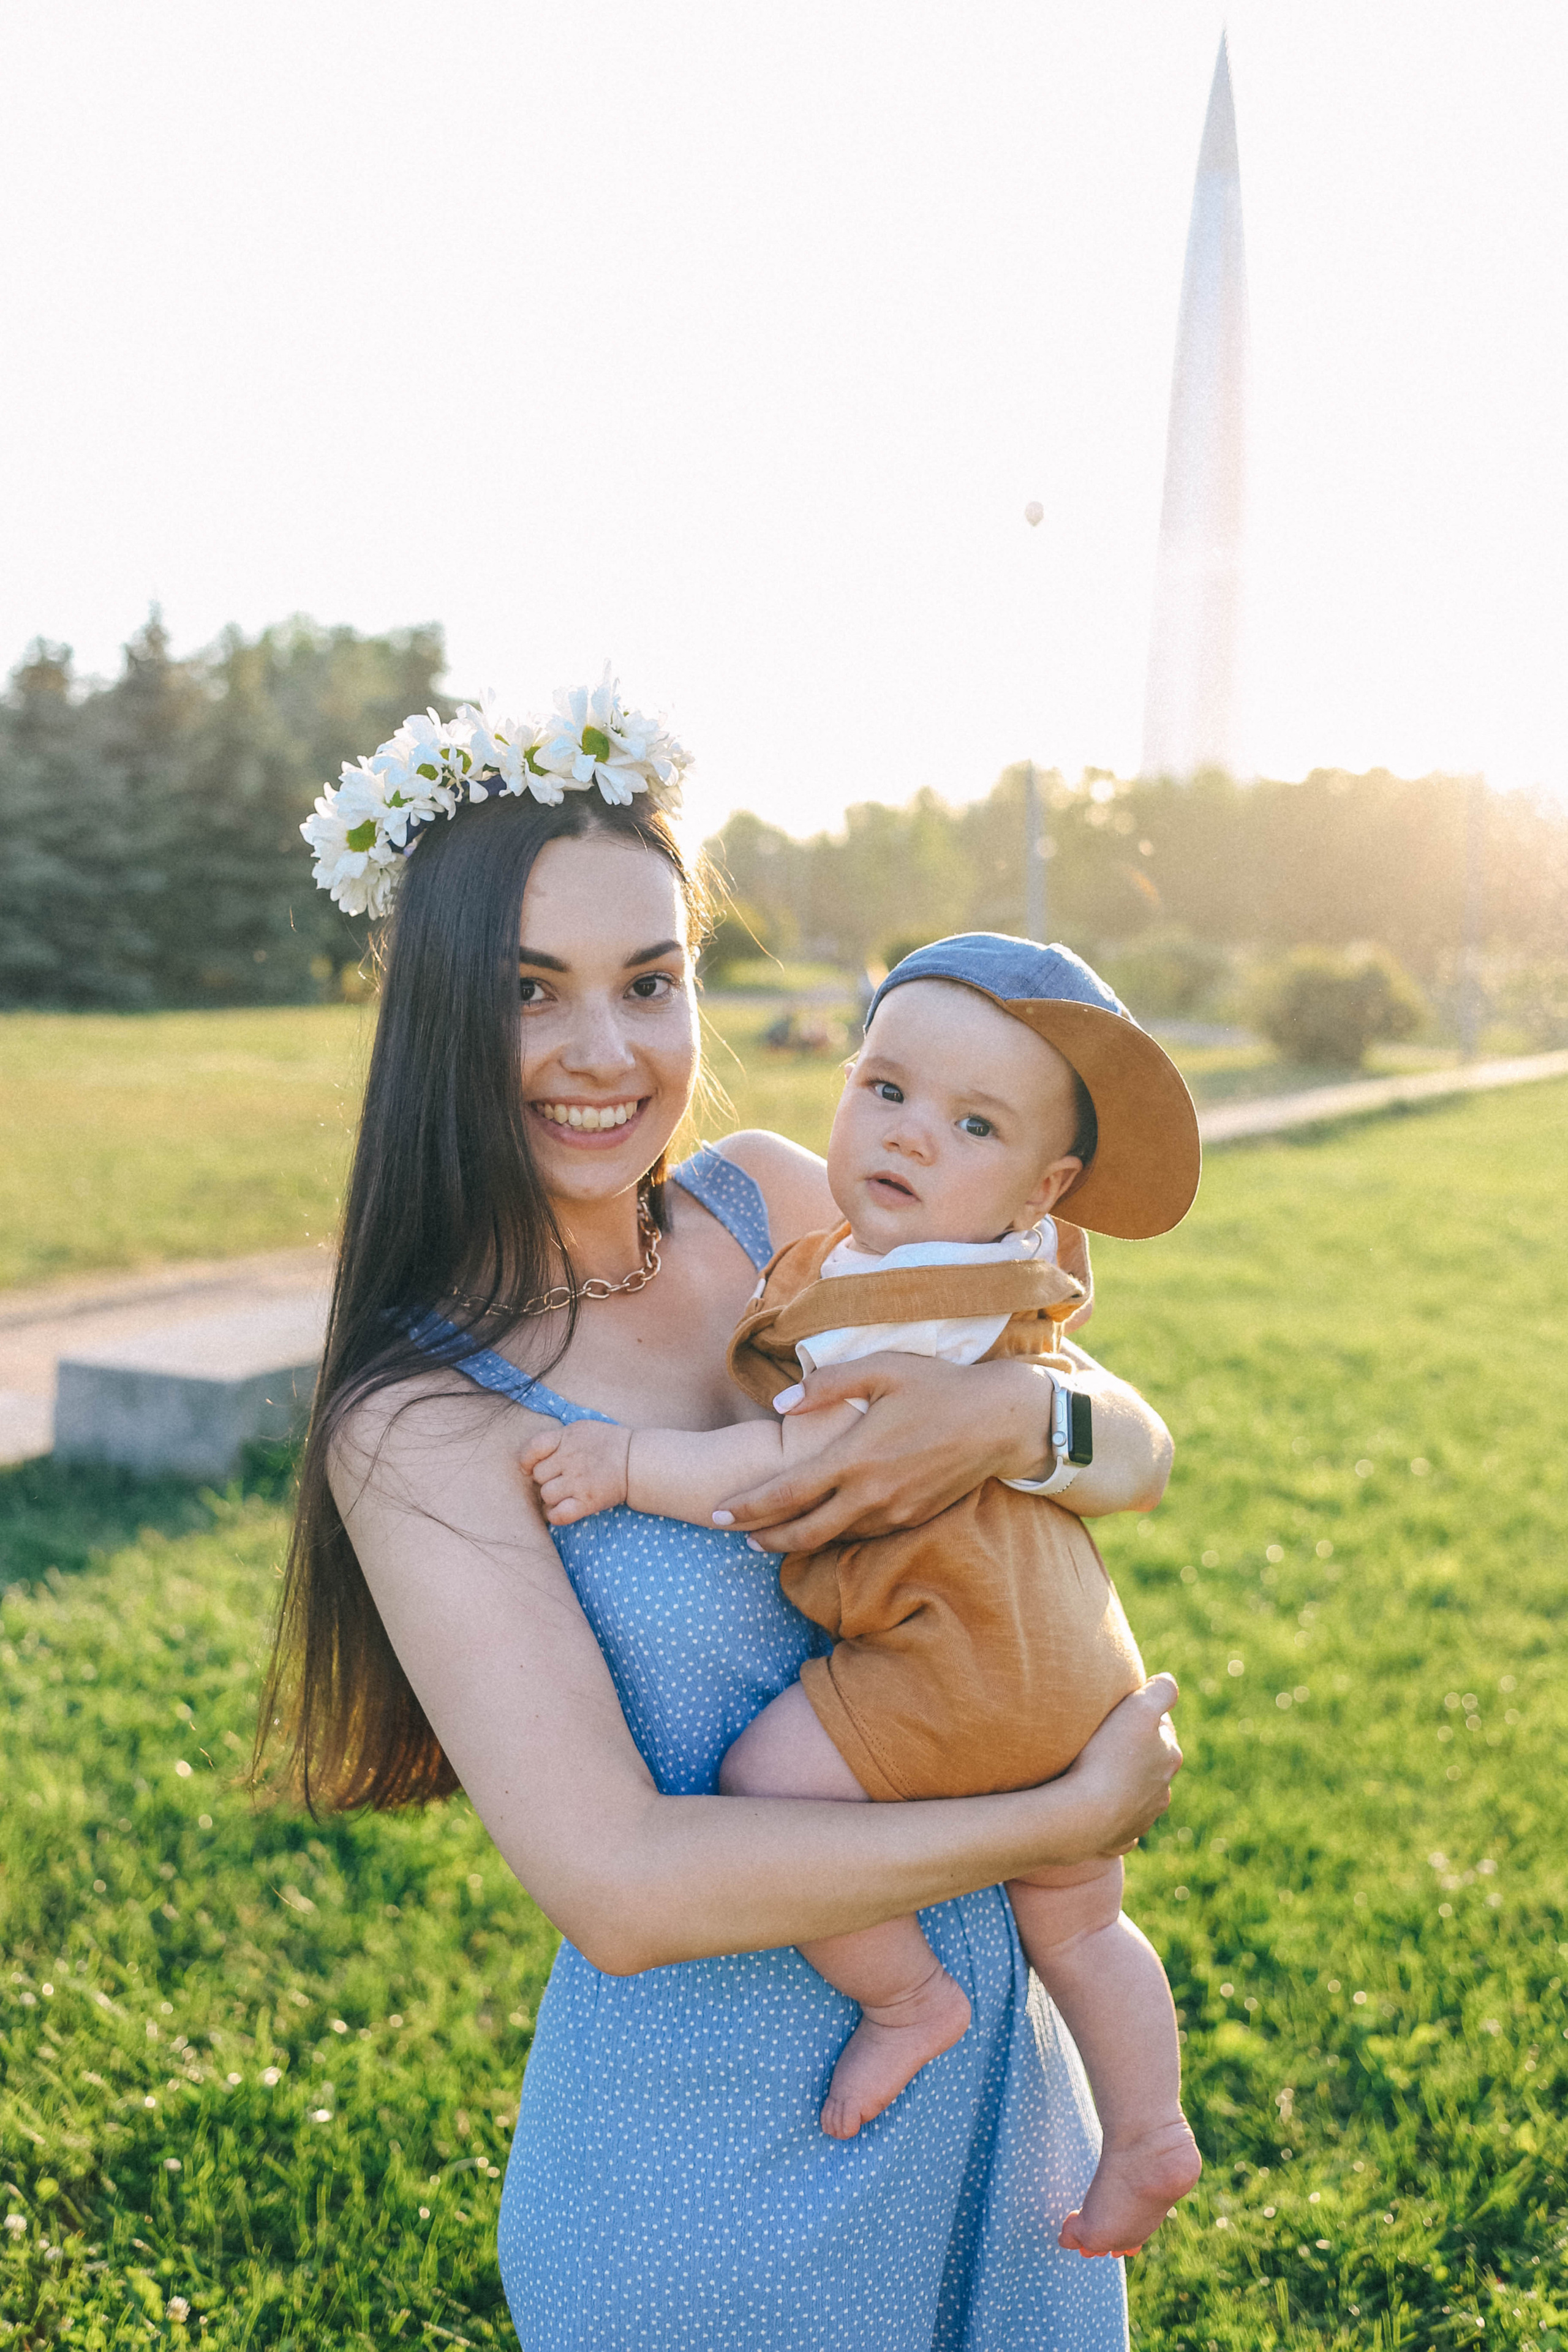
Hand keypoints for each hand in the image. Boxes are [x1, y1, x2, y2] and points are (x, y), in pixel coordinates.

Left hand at [519, 1417, 631, 1526]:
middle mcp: (571, 1459)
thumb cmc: (609, 1444)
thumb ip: (558, 1439)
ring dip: (552, 1497)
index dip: (526, 1460)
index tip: (529, 1467)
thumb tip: (534, 1456)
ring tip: (565, 1493)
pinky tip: (562, 1510)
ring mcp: (578, 1481)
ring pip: (546, 1495)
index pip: (534, 1447)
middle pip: (538, 1475)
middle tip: (560, 1478)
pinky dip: (555, 1515)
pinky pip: (558, 1515)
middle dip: (545, 1478)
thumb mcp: (582, 1429)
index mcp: (567, 1437)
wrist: (637, 1461)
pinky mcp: (587, 1501)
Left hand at [713, 1353, 1056, 1551]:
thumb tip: (780, 1405)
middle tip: (736, 1536)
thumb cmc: (938, 1387)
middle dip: (764, 1538)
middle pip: (803, 1532)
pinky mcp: (913, 1520)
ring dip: (797, 1541)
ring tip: (770, 1535)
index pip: (787, 1494)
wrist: (1000, 1422)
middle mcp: (871, 1495)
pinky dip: (834, 1535)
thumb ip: (826, 1385)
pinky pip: (863, 1535)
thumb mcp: (881, 1369)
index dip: (748, 1508)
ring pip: (833, 1539)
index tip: (718, 1514)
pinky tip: (822, 1525)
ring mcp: (894, 1513)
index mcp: (855, 1458)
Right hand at [1057, 1676, 1182, 1856]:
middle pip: (1151, 1764)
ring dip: (1123, 1785)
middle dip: (1135, 1753)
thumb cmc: (1108, 1756)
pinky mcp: (1119, 1840)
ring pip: (1137, 1796)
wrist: (1083, 1814)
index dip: (1142, 1718)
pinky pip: (1119, 1826)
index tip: (1121, 1714)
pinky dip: (1112, 1817)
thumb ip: (1161, 1691)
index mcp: (1169, 1757)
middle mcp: (1162, 1791)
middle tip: (1106, 1742)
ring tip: (1095, 1774)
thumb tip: (1168, 1681)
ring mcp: (1141, 1819)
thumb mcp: (1139, 1709)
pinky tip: (1095, 1809)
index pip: (1162, 1729)